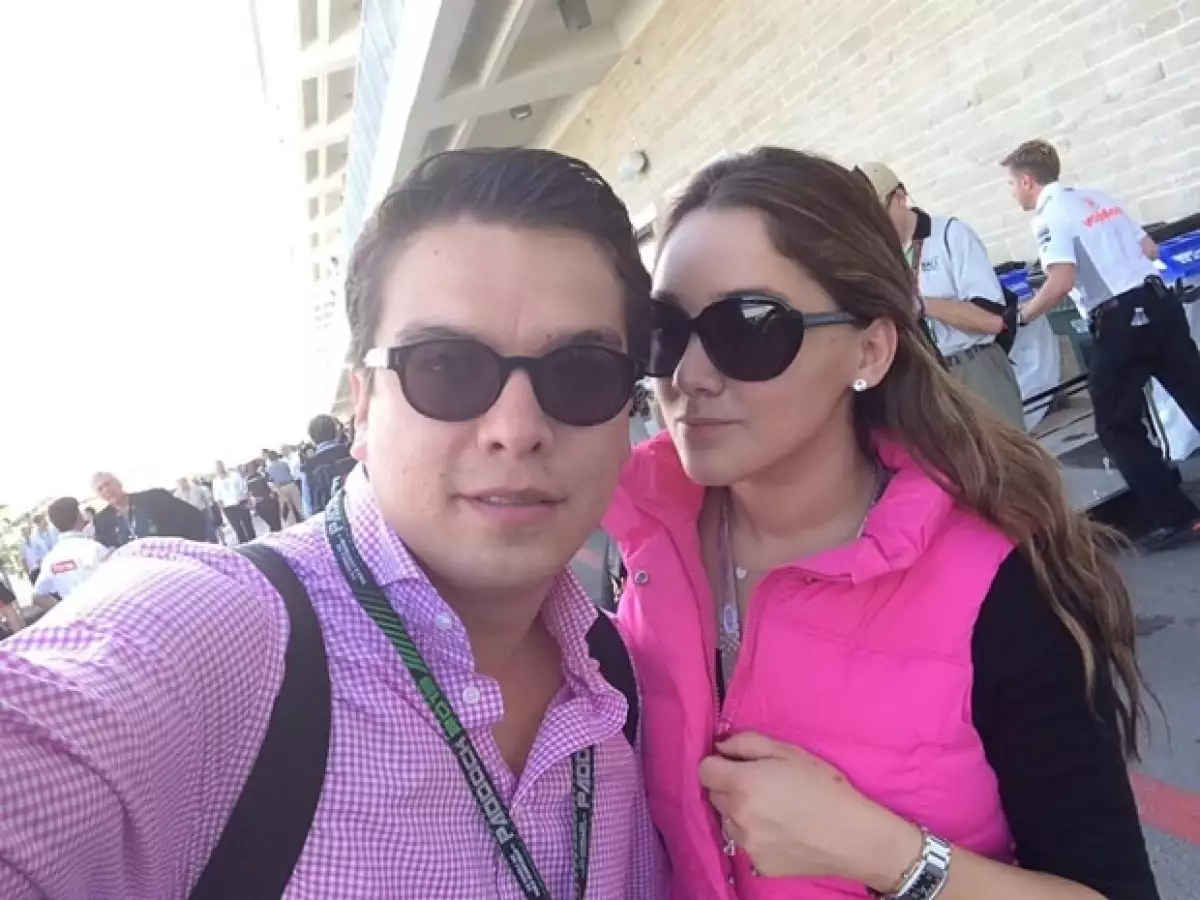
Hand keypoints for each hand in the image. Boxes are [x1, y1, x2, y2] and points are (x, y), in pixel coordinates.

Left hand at [698, 732, 920, 889]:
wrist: (853, 836)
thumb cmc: (824, 787)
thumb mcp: (788, 752)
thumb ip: (746, 743)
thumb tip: (720, 747)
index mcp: (743, 784)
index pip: (704, 771)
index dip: (718, 764)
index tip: (736, 764)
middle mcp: (737, 815)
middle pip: (714, 795)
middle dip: (730, 787)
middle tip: (761, 784)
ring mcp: (746, 843)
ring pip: (728, 821)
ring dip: (740, 812)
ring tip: (773, 809)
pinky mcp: (758, 864)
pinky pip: (745, 843)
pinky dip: (755, 835)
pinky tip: (781, 830)